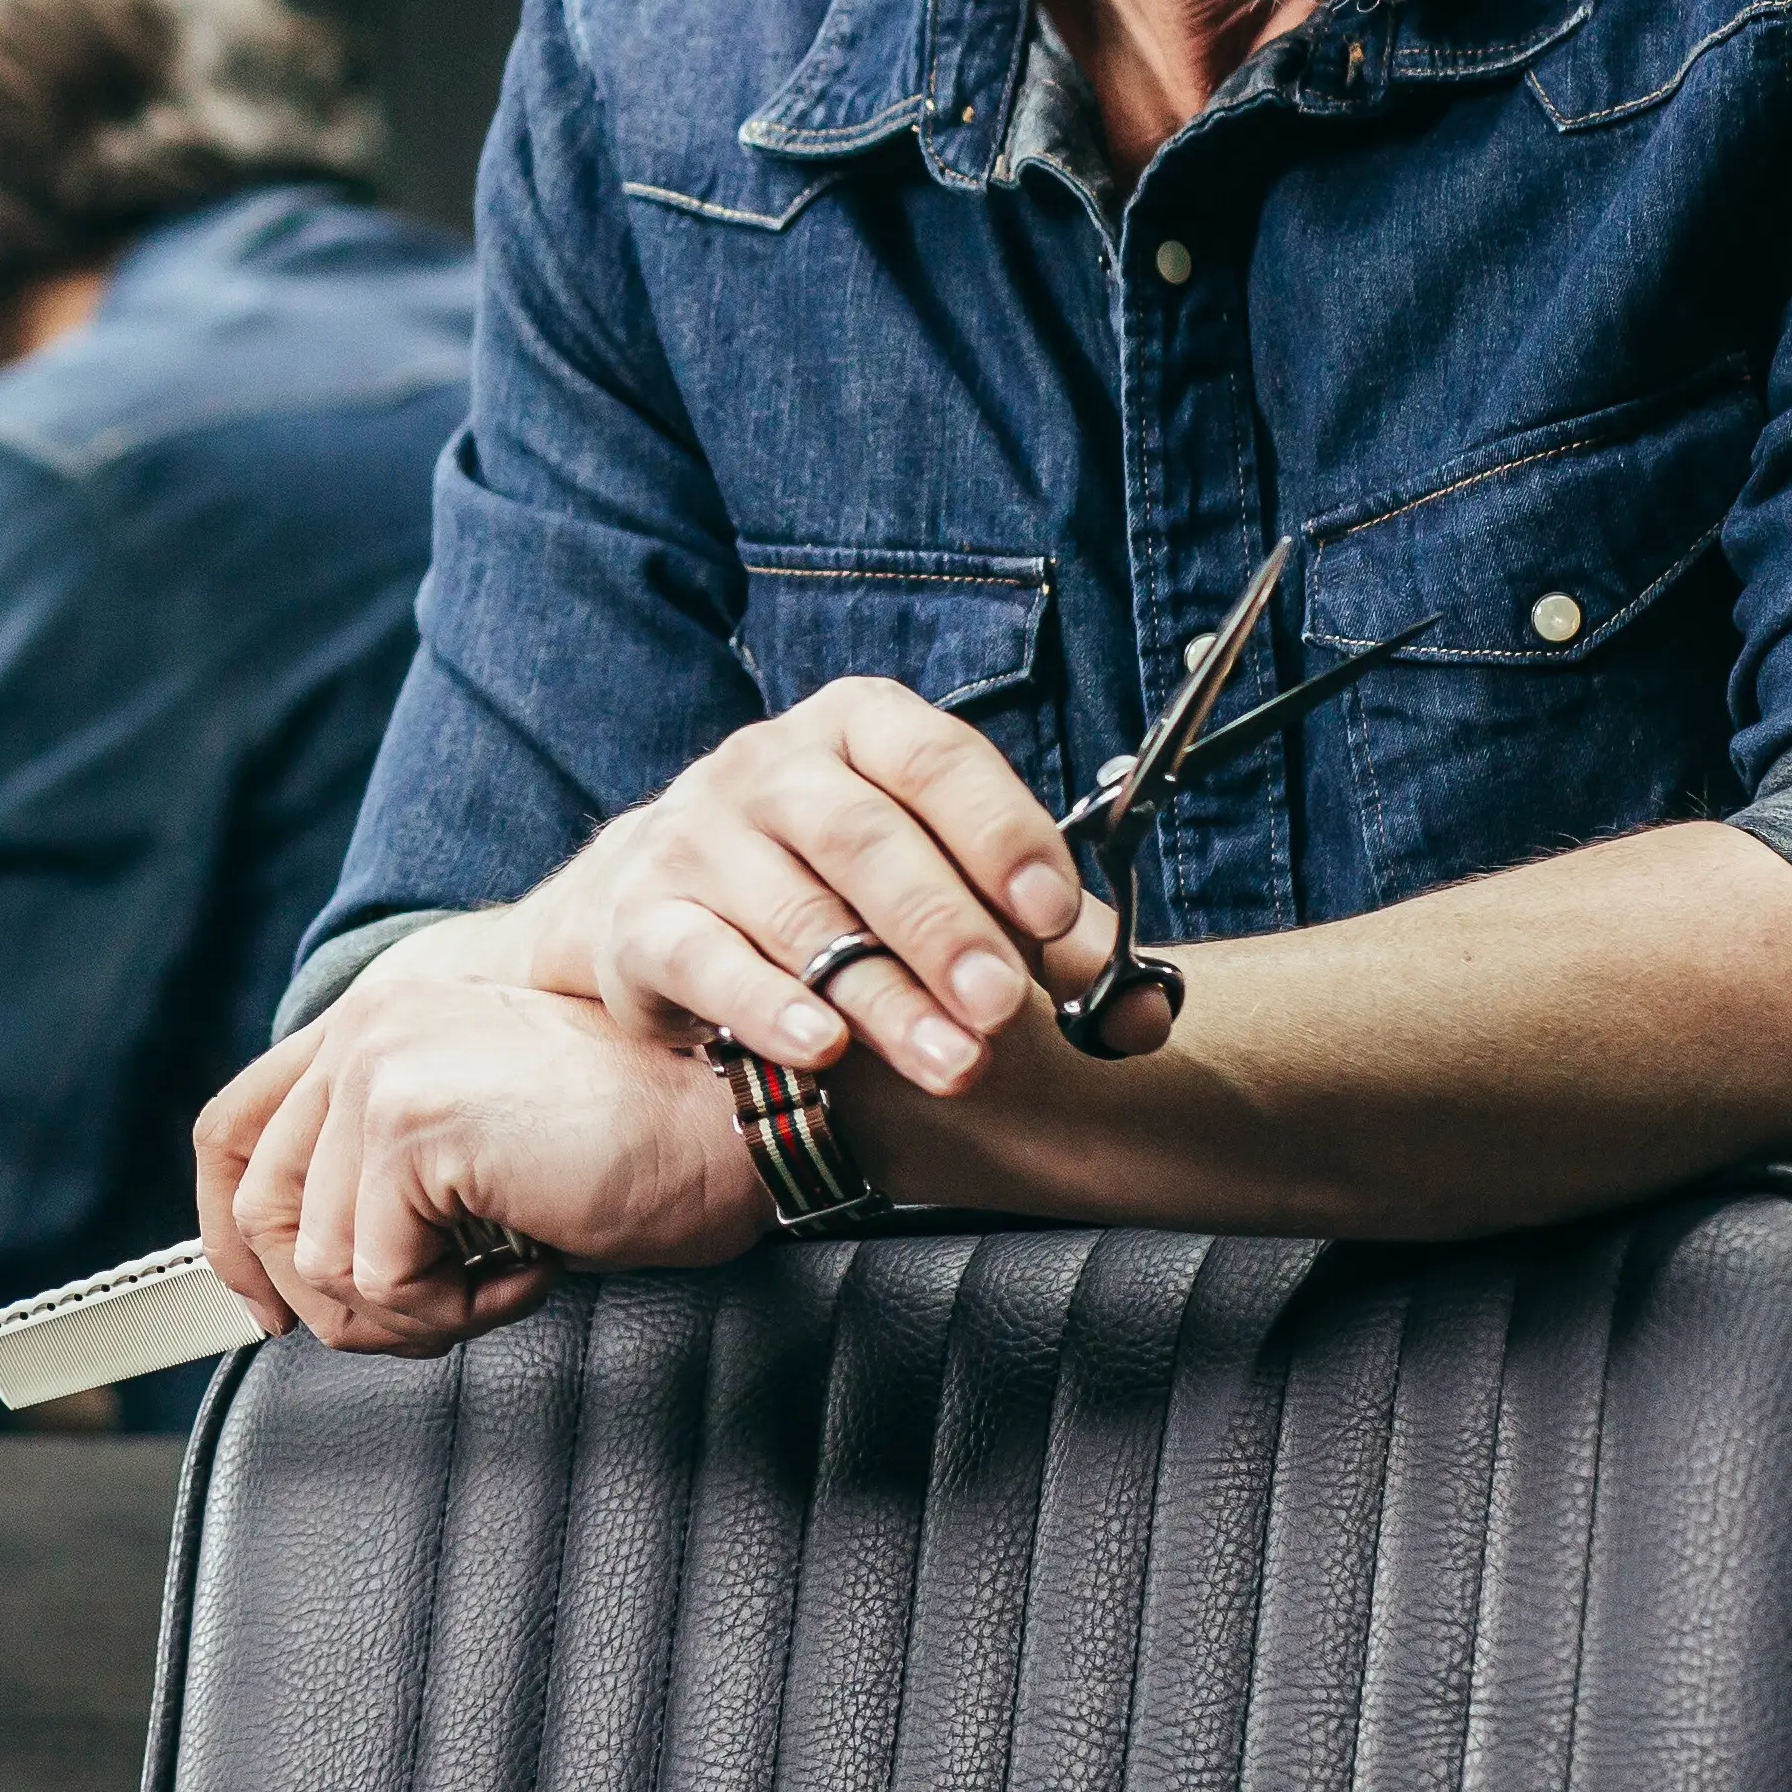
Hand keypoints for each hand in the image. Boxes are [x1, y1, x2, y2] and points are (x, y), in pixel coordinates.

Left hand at [188, 974, 764, 1357]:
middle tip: (437, 1311)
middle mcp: (365, 1029)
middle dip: (338, 1301)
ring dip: (414, 1309)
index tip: (259, 1305)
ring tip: (499, 1279)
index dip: (227, 1233)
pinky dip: (455, 1310)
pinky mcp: (413, 1127)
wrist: (730, 1126)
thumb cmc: (635, 1143)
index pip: (233, 1130)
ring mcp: (382, 1071)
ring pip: (320, 1263)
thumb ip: (387, 1167)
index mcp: (373, 1021)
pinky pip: (379, 1280)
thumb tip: (306, 1268)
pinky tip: (526, 1269)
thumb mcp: (481, 1140)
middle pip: (259, 1210)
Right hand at [578, 677, 1157, 1089]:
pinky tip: (823, 1047)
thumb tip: (1148, 1016)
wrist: (668, 909)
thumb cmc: (839, 893)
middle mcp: (769, 766)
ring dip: (883, 995)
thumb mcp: (944, 889)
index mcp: (858, 729)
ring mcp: (697, 836)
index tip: (1054, 910)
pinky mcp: (644, 918)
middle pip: (865, 838)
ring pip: (799, 914)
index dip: (1000, 830)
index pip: (935, 758)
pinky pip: (705, 959)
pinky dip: (768, 1004)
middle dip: (945, 928)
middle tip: (1003, 1010)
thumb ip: (1049, 948)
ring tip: (953, 1063)